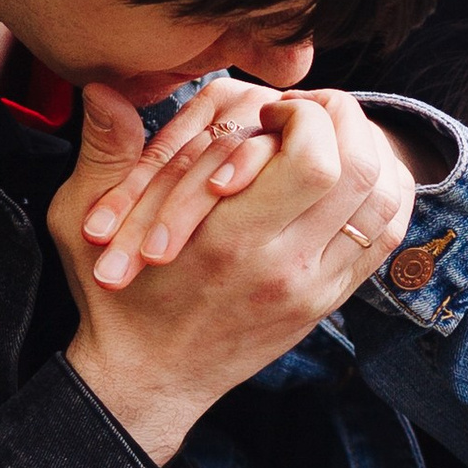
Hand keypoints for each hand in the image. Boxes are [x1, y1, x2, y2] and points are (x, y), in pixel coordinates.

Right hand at [52, 88, 417, 464]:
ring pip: (384, 202)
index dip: (306, 114)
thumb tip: (105, 88)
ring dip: (370, 152)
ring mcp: (314, 288)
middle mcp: (283, 266)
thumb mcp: (82, 222)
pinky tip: (354, 174)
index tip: (274, 109)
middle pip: (361, 171)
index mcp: (226, 241)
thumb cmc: (115, 297)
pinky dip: (384, 195)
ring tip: (333, 135)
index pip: (314, 159)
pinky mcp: (327, 302)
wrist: (148, 378)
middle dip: (345, 121)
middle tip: (312, 111)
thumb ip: (103, 152)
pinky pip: (385, 239)